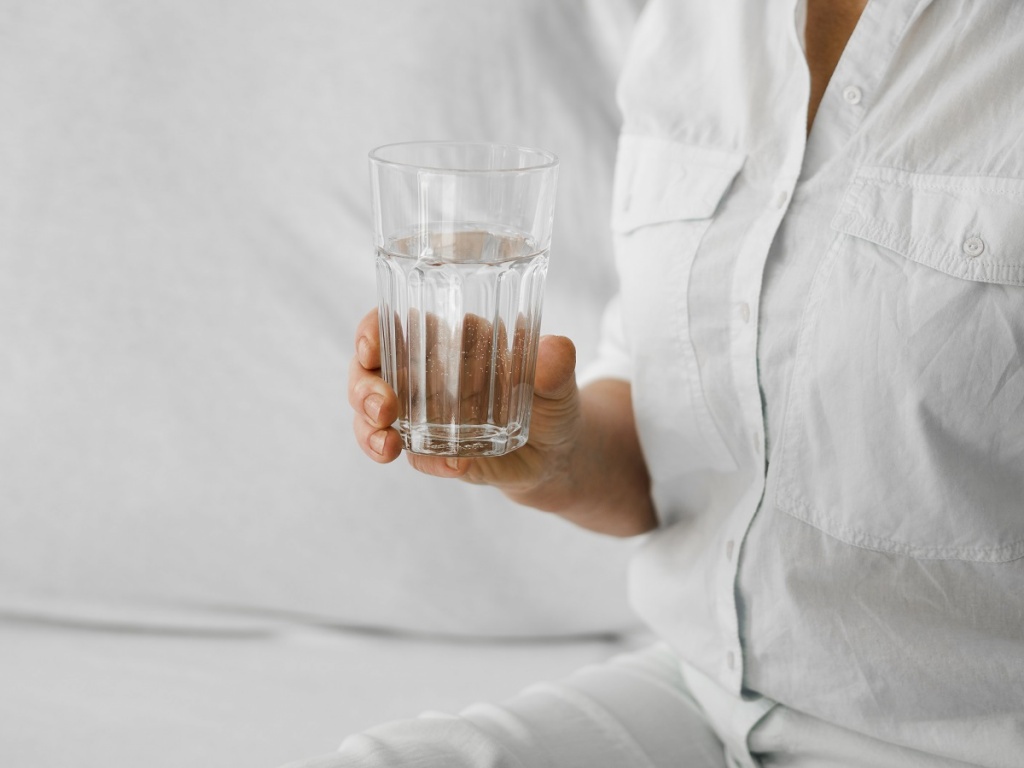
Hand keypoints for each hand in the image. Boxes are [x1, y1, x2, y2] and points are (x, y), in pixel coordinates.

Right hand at [348, 308, 582, 508]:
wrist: (556, 455)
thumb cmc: (550, 401)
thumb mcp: (559, 381)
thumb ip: (556, 365)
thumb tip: (556, 348)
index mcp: (445, 340)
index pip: (393, 325)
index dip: (371, 332)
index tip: (370, 348)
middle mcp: (423, 374)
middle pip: (369, 372)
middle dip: (364, 388)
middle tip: (383, 408)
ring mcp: (421, 415)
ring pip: (372, 416)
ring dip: (369, 430)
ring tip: (388, 445)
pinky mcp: (431, 450)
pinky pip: (412, 454)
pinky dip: (423, 461)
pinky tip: (451, 466)